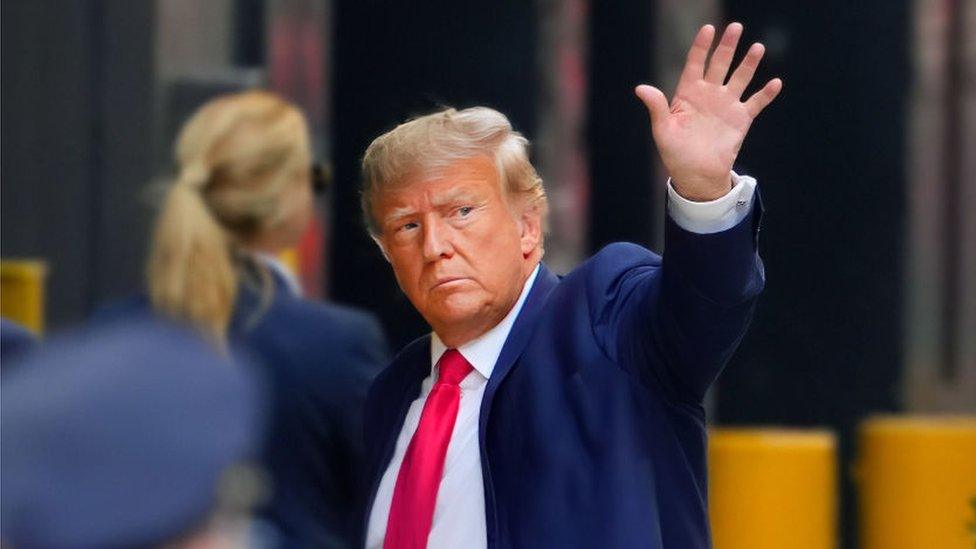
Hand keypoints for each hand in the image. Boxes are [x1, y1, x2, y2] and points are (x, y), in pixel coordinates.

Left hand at [636, 23, 781, 200]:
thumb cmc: (675, 153)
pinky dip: (766, 94)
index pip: (695, 63)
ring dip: (749, 64)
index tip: (708, 29)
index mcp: (688, 93)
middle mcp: (709, 94)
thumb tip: (640, 88)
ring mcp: (726, 105)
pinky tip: (775, 82)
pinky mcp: (741, 119)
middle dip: (727, 46)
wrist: (696, 175)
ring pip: (740, 78)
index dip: (701, 46)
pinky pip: (756, 103)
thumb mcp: (663, 130)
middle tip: (736, 27)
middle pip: (719, 64)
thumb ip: (656, 107)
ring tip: (757, 47)